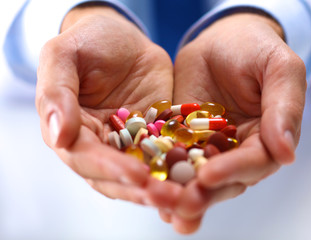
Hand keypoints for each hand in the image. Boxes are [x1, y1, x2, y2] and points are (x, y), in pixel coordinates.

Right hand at [35, 4, 181, 208]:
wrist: (123, 36)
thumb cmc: (88, 41)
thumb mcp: (63, 56)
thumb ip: (56, 94)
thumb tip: (58, 136)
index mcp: (72, 129)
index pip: (86, 158)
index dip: (110, 169)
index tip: (137, 176)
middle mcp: (100, 143)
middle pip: (116, 176)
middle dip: (141, 189)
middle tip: (169, 197)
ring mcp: (130, 141)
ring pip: (144, 171)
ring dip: (163, 185)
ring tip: (186, 195)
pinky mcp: (155, 134)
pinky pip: (167, 153)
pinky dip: (180, 165)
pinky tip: (199, 174)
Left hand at [166, 13, 306, 232]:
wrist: (222, 39)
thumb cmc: (256, 48)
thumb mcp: (279, 68)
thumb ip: (285, 107)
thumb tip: (286, 154)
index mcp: (267, 137)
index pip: (255, 162)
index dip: (234, 171)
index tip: (209, 176)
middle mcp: (238, 149)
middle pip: (225, 179)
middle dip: (204, 193)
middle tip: (182, 203)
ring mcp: (208, 145)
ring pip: (197, 175)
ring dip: (181, 192)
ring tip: (163, 204)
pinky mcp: (183, 138)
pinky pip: (173, 157)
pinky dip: (162, 172)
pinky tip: (147, 188)